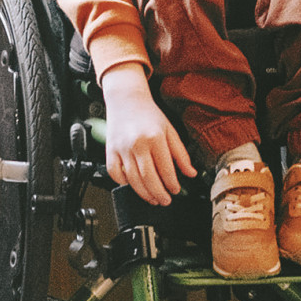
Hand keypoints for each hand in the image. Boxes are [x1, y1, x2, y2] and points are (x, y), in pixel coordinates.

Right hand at [100, 62, 196, 205]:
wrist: (126, 100)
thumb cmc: (149, 114)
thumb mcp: (170, 130)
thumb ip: (181, 153)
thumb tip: (191, 173)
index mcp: (155, 138)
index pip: (165, 169)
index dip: (172, 184)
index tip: (175, 190)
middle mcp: (137, 144)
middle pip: (148, 178)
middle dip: (158, 194)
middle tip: (165, 201)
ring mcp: (122, 149)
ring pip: (132, 180)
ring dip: (144, 194)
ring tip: (153, 198)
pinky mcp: (110, 152)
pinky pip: (115, 174)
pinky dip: (124, 183)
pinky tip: (134, 186)